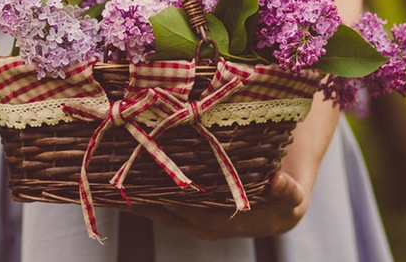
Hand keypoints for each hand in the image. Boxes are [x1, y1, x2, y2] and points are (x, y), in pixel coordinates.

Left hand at [126, 171, 307, 239]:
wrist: (286, 202)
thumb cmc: (288, 197)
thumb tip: (279, 182)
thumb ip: (288, 191)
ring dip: (139, 198)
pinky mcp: (192, 210)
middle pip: (166, 212)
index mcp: (224, 223)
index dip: (164, 202)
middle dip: (141, 200)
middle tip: (114, 181)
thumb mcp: (294, 196)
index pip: (188, 212)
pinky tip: (128, 180)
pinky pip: (165, 204)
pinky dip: (147, 194)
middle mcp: (206, 225)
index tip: (139, 190)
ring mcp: (197, 219)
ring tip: (112, 181)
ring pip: (162, 210)